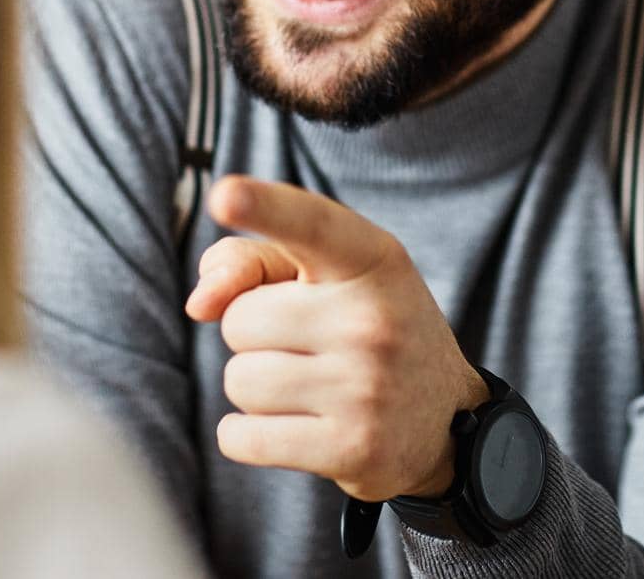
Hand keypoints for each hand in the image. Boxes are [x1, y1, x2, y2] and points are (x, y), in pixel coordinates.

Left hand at [184, 175, 488, 501]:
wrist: (444, 419)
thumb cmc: (362, 325)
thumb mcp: (325, 274)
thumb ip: (251, 261)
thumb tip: (200, 303)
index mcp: (371, 258)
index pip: (310, 224)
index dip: (264, 207)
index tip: (224, 193)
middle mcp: (373, 319)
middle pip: (241, 319)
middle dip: (255, 334)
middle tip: (307, 343)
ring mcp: (366, 388)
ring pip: (239, 380)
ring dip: (256, 386)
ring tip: (308, 384)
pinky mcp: (353, 450)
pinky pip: (241, 439)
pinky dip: (246, 436)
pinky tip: (294, 426)